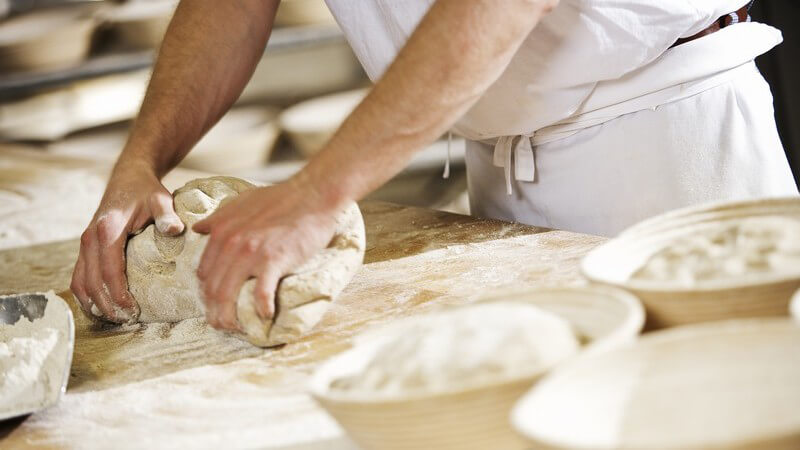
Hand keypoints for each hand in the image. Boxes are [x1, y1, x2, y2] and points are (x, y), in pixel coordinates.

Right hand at [70, 163, 184, 322]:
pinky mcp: (85, 247)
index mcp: (108, 230)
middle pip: (91, 282)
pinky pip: (79, 277)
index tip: (133, 311)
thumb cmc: (147, 190)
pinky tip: (101, 308)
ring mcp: (84, 243)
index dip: (118, 295)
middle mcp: (90, 238)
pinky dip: (86, 295)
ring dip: (93, 304)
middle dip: (106, 306)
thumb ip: (167, 216)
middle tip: (126, 321)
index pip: (109, 271)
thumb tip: (176, 230)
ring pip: (79, 282)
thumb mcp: (161, 200)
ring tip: (115, 319)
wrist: (128, 176)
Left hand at [192, 177, 338, 330]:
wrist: (311, 195)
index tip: (214, 305)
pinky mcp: (274, 260)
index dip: (205, 294)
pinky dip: (261, 309)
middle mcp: (232, 244)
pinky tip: (265, 316)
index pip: (203, 272)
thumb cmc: (279, 198)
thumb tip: (198, 229)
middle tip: (221, 325)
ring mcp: (252, 253)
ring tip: (237, 328)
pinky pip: (261, 293)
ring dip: (230, 317)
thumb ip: (218, 218)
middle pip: (213, 288)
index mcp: (222, 232)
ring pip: (229, 295)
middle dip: (214, 311)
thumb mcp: (240, 202)